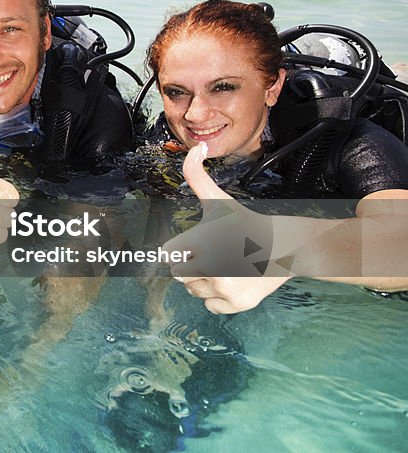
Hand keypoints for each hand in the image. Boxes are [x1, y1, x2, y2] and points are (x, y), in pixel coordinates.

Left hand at [165, 142, 290, 313]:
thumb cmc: (245, 222)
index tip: (202, 243)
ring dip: (204, 281)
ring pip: (193, 290)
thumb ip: (196, 175)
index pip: (168, 254)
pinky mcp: (236, 304)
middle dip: (193, 265)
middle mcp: (212, 267)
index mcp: (201, 241)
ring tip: (226, 266)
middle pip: (180, 274)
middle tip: (217, 254)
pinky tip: (232, 280)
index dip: (183, 248)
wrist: (285, 247)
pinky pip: (210, 305)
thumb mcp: (218, 199)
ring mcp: (225, 288)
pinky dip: (217, 297)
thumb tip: (195, 147)